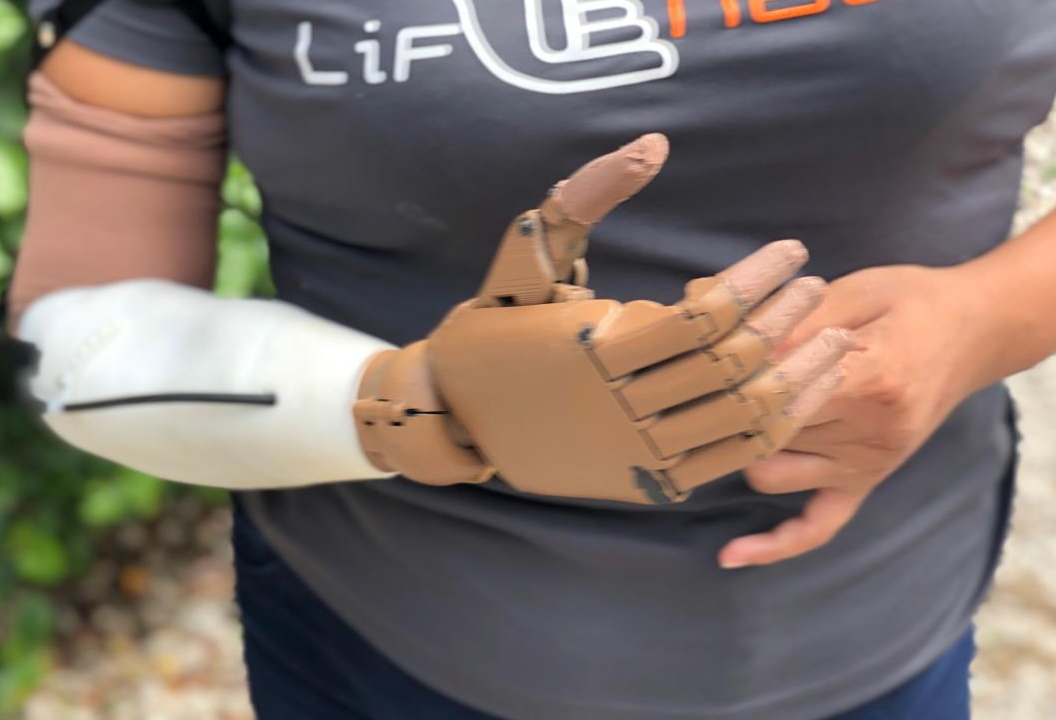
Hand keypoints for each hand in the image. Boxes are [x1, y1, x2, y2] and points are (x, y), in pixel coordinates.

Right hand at [354, 135, 855, 503]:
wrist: (456, 414)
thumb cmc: (496, 324)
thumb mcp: (528, 253)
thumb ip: (587, 194)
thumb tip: (656, 145)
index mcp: (597, 347)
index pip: (708, 314)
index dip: (761, 279)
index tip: (792, 251)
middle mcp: (621, 406)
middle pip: (734, 365)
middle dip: (789, 320)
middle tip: (815, 286)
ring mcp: (636, 452)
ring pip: (744, 419)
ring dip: (802, 378)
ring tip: (835, 339)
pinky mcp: (646, 483)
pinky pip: (731, 460)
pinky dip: (776, 428)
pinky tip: (803, 393)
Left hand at [718, 264, 990, 567]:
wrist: (974, 330)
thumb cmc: (908, 302)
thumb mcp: (853, 292)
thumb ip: (794, 322)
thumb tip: (726, 335)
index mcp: (868, 380)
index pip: (776, 395)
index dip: (729, 383)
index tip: (690, 369)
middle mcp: (869, 432)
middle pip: (766, 436)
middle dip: (721, 416)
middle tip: (682, 399)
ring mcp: (868, 464)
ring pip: (773, 475)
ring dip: (739, 452)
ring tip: (711, 426)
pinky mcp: (866, 481)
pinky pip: (819, 528)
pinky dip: (775, 545)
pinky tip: (730, 556)